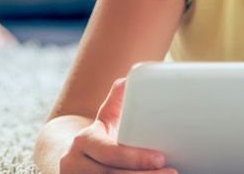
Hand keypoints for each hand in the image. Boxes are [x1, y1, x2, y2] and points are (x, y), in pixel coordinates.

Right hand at [60, 78, 176, 172]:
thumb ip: (115, 104)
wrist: (72, 164)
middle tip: (172, 172)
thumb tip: (127, 80)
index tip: (160, 158)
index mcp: (83, 142)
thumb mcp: (103, 122)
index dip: (135, 158)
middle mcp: (75, 165)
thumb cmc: (97, 142)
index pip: (110, 153)